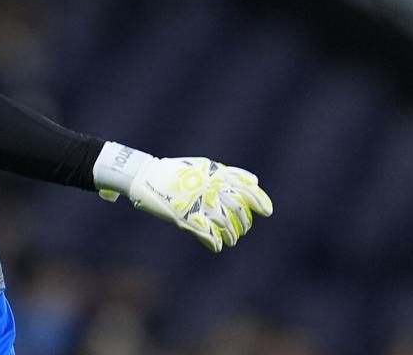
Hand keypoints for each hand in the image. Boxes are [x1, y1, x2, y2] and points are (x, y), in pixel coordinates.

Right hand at [94, 144, 272, 252]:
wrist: (145, 176)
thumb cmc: (174, 172)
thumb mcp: (202, 166)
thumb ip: (228, 173)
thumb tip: (254, 181)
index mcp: (215, 174)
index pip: (246, 188)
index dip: (259, 200)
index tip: (268, 211)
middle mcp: (209, 188)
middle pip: (238, 209)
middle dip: (244, 222)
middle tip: (242, 229)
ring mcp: (198, 204)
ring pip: (226, 225)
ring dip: (232, 235)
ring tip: (231, 239)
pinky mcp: (186, 218)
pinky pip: (209, 236)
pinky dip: (216, 243)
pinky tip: (217, 245)